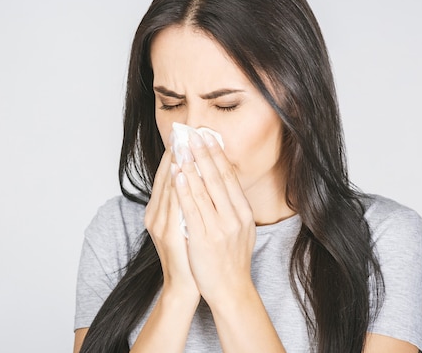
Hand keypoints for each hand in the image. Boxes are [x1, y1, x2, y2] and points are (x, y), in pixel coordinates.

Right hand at [144, 149, 199, 302]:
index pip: (167, 175)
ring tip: (182, 143)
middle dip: (175, 153)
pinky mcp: (168, 235)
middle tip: (183, 130)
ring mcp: (160, 224)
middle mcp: (155, 214)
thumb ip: (186, 202)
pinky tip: (181, 173)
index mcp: (159, 211)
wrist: (185, 286)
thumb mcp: (186, 223)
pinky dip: (177, 188)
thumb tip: (194, 178)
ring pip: (167, 187)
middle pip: (165, 177)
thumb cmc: (189, 255)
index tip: (184, 134)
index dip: (174, 154)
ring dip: (175, 164)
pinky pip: (173, 206)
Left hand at [173, 130, 256, 304]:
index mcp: (243, 213)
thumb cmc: (231, 259)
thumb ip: (233, 207)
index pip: (229, 177)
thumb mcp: (241, 229)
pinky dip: (184, 189)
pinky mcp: (204, 239)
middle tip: (194, 132)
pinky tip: (177, 174)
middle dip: (204, 153)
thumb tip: (224, 181)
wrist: (230, 290)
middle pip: (217, 177)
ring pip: (203, 189)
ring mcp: (220, 228)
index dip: (217, 155)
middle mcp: (235, 217)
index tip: (208, 136)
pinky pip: (192, 208)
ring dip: (192, 165)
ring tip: (183, 147)